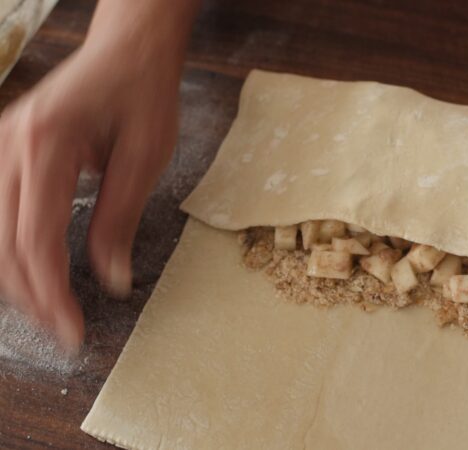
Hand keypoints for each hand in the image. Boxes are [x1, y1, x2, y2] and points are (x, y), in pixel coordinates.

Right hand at [0, 0, 197, 352]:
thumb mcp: (146, 158)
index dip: (53, 292)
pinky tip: (34, 273)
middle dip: (34, 295)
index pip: (37, 238)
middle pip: (5, 243)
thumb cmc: (143, 94)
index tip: (74, 330)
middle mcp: (9, 144)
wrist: (127, 50)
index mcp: (47, 143)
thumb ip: (121, 220)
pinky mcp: (4, 149)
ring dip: (20, 278)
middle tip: (67, 331)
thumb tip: (112, 281)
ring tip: (54, 310)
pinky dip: (12, 250)